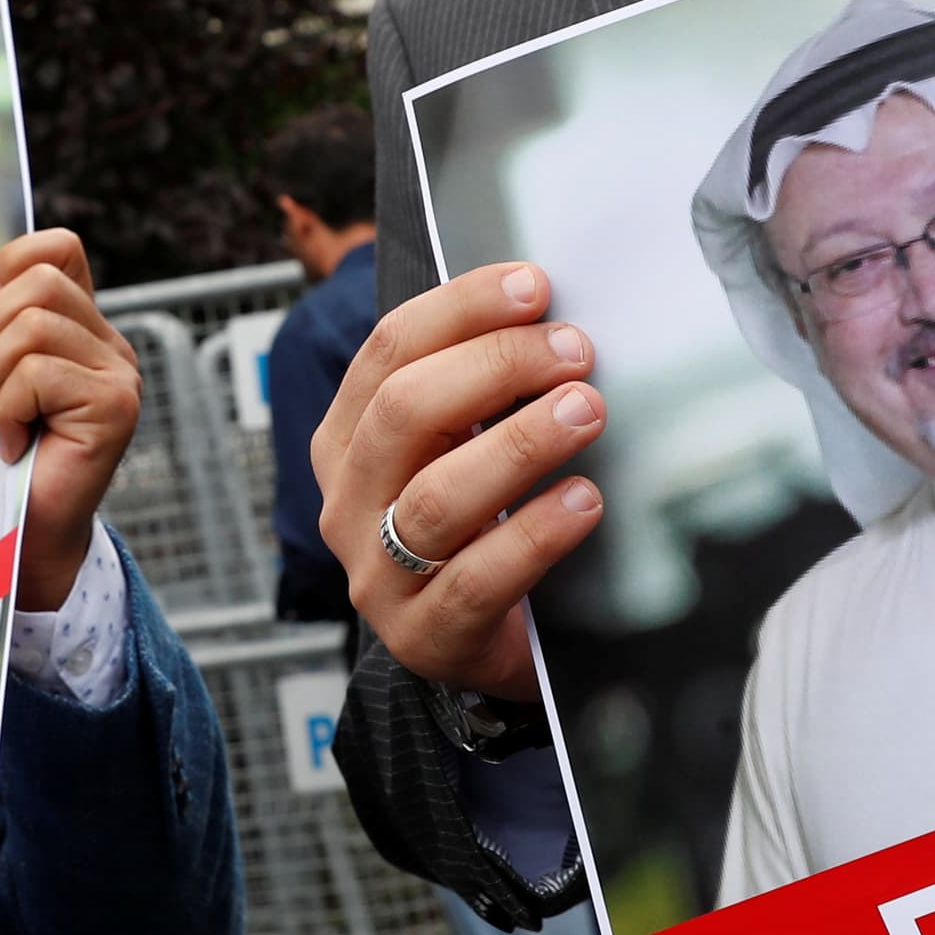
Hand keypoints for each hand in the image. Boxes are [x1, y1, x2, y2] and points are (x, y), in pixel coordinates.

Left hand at [0, 229, 141, 611]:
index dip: (9, 273)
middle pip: (36, 283)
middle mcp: (111, 344)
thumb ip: (6, 323)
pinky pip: (36, 375)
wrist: (28, 533)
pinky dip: (7, 412)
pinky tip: (16, 445)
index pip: (57, 248)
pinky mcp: (115, 406)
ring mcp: (120, 374)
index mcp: (85, 327)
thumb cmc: (7, 455)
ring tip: (5, 422)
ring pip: (31, 328)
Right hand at [308, 262, 604, 701]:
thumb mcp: (463, 448)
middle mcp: (348, 504)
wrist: (492, 648)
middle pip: (405, 413)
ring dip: (519, 443)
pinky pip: (477, 580)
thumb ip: (483, 390)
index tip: (534, 286)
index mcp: (347, 440)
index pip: (388, 352)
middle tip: (575, 352)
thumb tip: (550, 312)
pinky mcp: (427, 636)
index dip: (461, 309)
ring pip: (435, 496)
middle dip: (496, 366)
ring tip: (587, 411)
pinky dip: (535, 534)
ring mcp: (379, 577)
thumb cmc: (484, 529)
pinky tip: (584, 501)